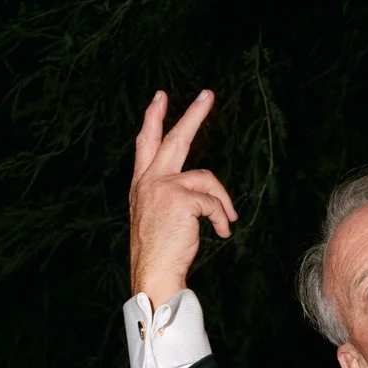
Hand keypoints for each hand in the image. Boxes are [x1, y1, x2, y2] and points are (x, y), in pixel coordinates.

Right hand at [129, 89, 237, 305]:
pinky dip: (222, 217)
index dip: (153, 119)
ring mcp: (163, 186)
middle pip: (175, 139)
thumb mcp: (153, 214)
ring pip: (206, 178)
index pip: (146, 144)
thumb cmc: (158, 250)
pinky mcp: (180, 198)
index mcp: (142, 184)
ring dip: (222, 200)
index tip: (160, 98)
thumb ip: (165, 193)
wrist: (153, 271)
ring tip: (226, 221)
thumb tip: (196, 187)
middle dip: (193, 115)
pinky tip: (221, 232)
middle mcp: (149, 180)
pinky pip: (213, 201)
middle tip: (207, 95)